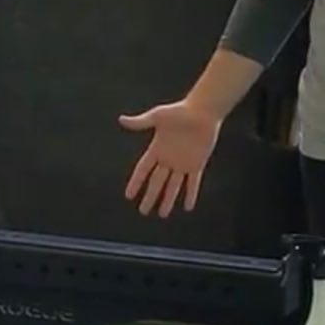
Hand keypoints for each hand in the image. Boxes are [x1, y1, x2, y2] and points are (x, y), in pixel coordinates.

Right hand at [118, 100, 221, 217]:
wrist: (203, 111)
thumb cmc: (180, 111)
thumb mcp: (157, 116)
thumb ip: (140, 122)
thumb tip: (121, 120)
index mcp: (157, 148)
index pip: (143, 170)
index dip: (136, 182)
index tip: (128, 195)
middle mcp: (168, 159)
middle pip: (156, 182)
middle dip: (150, 197)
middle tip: (143, 211)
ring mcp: (182, 163)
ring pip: (173, 186)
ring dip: (168, 200)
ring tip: (162, 214)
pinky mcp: (196, 164)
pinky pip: (192, 183)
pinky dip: (190, 194)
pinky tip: (187, 206)